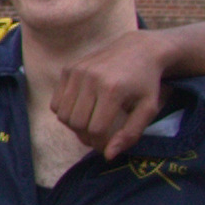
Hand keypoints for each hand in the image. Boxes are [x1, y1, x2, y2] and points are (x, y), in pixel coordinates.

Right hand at [43, 30, 180, 156]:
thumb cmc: (146, 83)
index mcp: (112, 89)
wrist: (139, 49)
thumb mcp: (147, 109)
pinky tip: (81, 109)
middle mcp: (91, 78)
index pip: (95, 129)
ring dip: (74, 126)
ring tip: (89, 124)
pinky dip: (65, 112)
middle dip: (86, 136)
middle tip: (98, 136)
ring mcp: (77, 71)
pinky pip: (56, 102)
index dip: (100, 143)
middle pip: (76, 123)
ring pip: (63, 114)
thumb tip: (108, 155)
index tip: (108, 144)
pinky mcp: (69, 68)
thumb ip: (130, 134)